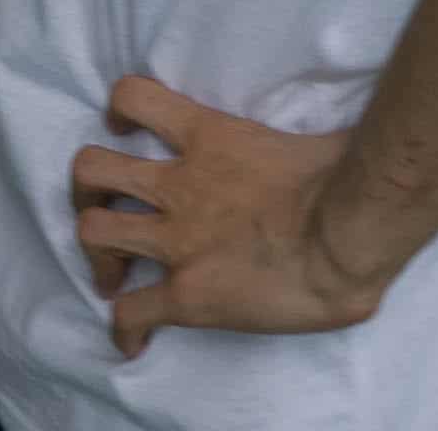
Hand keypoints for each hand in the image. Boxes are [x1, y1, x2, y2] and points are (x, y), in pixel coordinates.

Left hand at [69, 75, 386, 358]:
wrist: (347, 238)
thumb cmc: (349, 184)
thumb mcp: (313, 143)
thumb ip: (298, 147)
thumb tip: (330, 155)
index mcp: (209, 137)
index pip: (135, 97)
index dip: (119, 112)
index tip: (122, 132)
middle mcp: (179, 185)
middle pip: (92, 170)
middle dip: (88, 193)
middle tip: (106, 213)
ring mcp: (177, 241)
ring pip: (94, 232)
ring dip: (96, 253)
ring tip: (110, 274)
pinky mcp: (188, 294)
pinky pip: (133, 312)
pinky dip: (125, 327)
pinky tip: (132, 340)